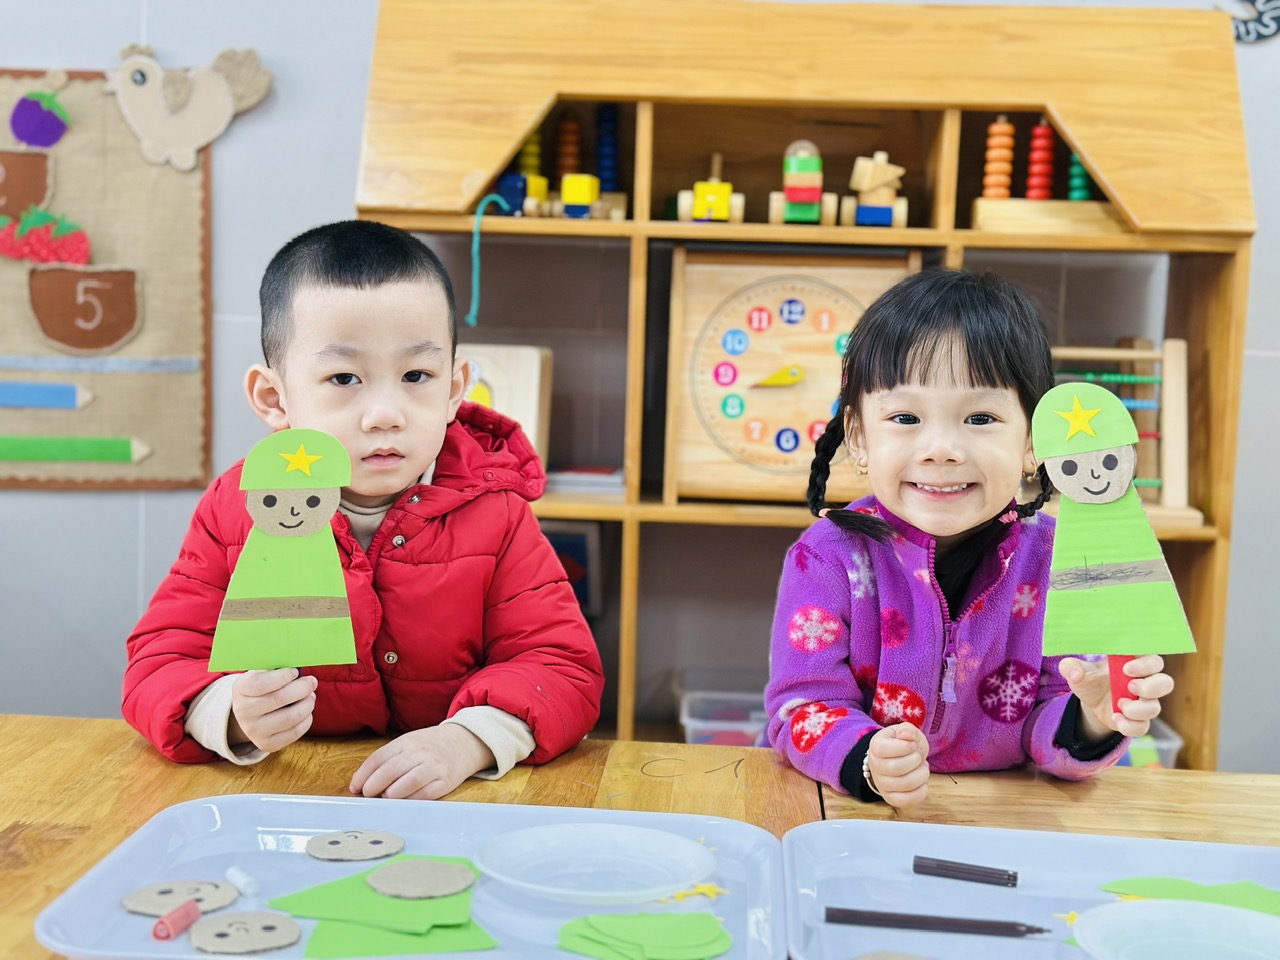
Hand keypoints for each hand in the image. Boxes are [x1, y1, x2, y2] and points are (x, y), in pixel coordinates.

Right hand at [230, 668, 316, 752]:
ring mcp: (254, 731)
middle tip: (312, 682)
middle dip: (302, 688)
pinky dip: (307, 719)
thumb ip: (277, 667)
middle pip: (279, 699)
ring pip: (290, 717)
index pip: (261, 684)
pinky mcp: (267, 744)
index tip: (295, 672)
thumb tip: (300, 663)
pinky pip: (295, 732)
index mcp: (241, 689)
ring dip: (307, 704)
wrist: (250, 713)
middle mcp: (243, 712)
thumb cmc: (262, 687)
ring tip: (310, 696)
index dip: (283, 677)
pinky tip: (306, 710)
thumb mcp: (262, 673)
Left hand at [349, 724, 496, 800]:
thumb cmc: (431, 745)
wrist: (465, 741)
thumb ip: (389, 758)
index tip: (355, 787)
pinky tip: (403, 801)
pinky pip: (423, 796)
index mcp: (407, 741)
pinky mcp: (445, 782)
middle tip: (368, 794)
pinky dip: (409, 801)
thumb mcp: (410, 742)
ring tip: (386, 797)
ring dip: (390, 796)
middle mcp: (420, 753)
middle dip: (373, 787)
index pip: (379, 758)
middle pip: (389, 772)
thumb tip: (364, 782)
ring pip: (406, 785)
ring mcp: (434, 767)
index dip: (363, 775)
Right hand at [866, 722, 929, 807]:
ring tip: (922, 768)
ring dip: (922, 775)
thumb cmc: (902, 744)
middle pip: (895, 768)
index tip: (913, 745)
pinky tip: (923, 782)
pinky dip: (921, 791)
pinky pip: (906, 800)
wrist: (897, 759)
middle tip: (918, 757)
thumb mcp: (904, 732)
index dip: (905, 747)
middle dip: (915, 760)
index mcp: (875, 747)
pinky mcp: (891, 798)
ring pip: (904, 784)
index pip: (884, 749)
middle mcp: (874, 767)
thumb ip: (907, 729)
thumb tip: (907, 735)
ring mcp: (881, 784)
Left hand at [1060, 655, 1173, 741]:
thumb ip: (1072, 666)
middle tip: (1129, 686)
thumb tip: (1074, 673)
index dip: (1145, 664)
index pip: (1153, 659)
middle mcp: (1146, 682)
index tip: (1126, 668)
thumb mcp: (1077, 670)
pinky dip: (1130, 726)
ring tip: (1119, 705)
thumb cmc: (1091, 678)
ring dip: (1138, 708)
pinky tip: (1115, 719)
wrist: (1090, 702)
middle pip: (1165, 683)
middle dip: (1150, 687)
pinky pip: (1143, 727)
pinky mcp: (1139, 721)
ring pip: (1155, 707)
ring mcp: (1145, 703)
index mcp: (1135, 662)